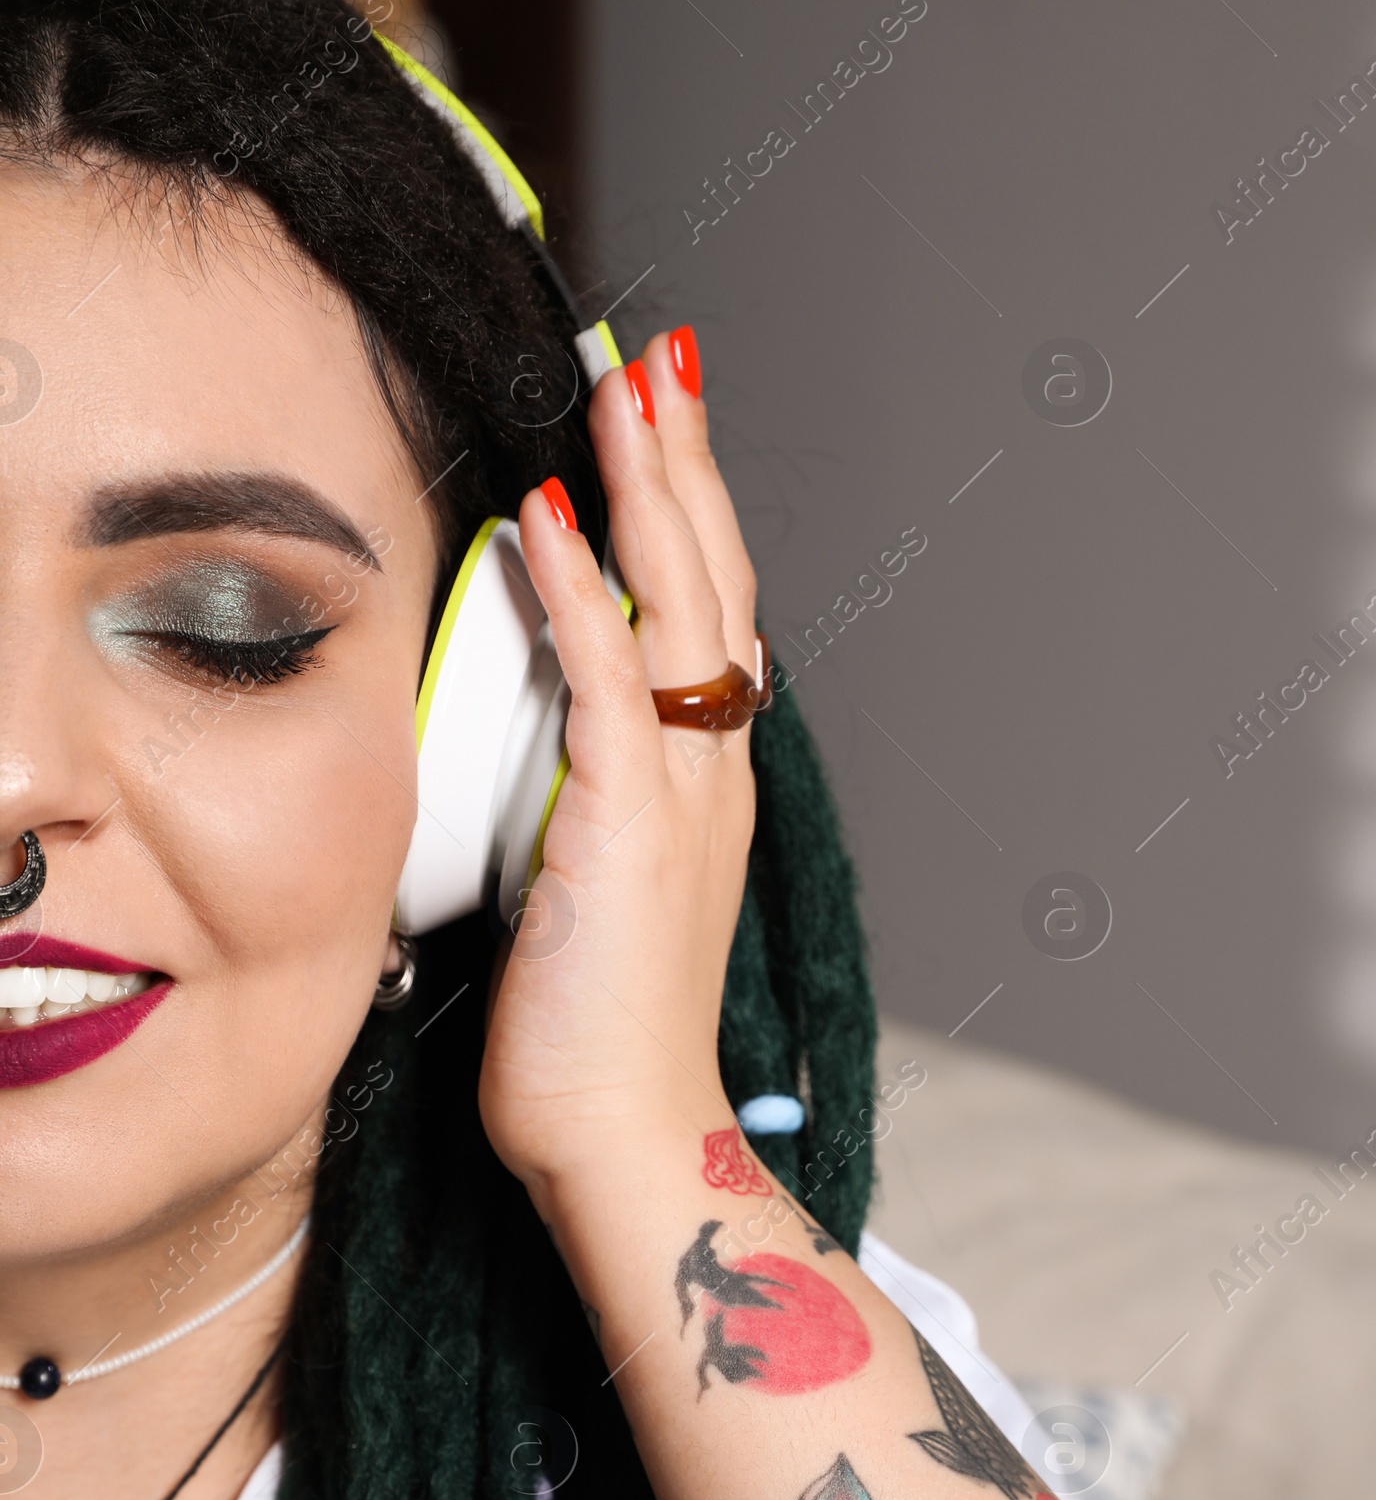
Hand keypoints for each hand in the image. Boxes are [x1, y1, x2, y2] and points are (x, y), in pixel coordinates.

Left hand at [478, 330, 759, 1210]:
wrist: (630, 1140)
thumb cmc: (599, 1042)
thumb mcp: (595, 901)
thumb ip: (582, 814)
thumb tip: (539, 766)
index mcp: (705, 790)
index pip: (707, 622)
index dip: (688, 519)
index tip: (661, 430)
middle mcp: (712, 777)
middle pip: (712, 585)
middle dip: (685, 463)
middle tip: (664, 359)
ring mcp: (680, 798)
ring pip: (680, 608)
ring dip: (652, 487)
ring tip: (628, 385)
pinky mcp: (626, 830)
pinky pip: (609, 684)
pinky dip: (588, 592)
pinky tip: (561, 512)